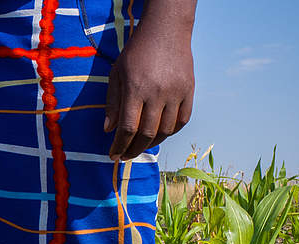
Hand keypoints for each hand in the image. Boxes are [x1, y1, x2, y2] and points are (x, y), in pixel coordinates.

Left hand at [105, 29, 193, 161]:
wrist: (165, 31)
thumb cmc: (136, 52)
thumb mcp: (117, 74)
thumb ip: (112, 103)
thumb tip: (109, 130)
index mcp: (136, 89)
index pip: (128, 128)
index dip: (120, 146)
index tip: (113, 156)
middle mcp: (157, 93)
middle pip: (147, 133)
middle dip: (134, 150)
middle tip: (125, 157)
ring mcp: (176, 92)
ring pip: (166, 130)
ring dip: (152, 143)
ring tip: (140, 146)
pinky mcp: (189, 90)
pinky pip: (183, 120)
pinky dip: (171, 131)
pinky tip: (160, 134)